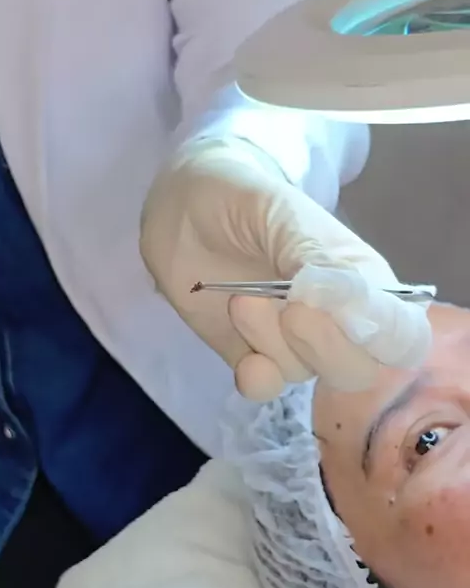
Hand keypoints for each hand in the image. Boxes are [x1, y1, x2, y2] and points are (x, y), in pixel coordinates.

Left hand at [140, 137, 430, 399]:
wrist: (183, 208)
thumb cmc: (244, 198)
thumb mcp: (285, 213)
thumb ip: (320, 259)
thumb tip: (348, 303)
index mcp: (365, 282)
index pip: (403, 335)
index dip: (382, 334)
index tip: (337, 303)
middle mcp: (337, 322)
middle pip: (358, 370)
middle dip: (323, 345)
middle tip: (288, 306)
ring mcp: (293, 344)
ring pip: (304, 373)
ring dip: (269, 338)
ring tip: (242, 294)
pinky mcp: (253, 358)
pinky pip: (267, 388)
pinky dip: (255, 377)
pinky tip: (243, 357)